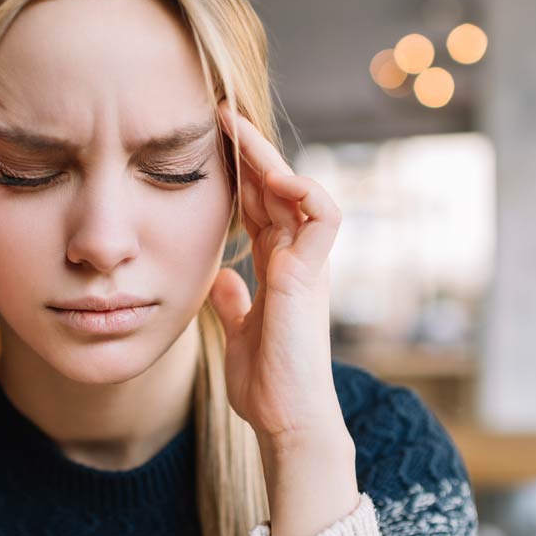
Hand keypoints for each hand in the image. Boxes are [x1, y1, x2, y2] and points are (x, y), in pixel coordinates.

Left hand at [208, 100, 358, 535]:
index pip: (261, 208)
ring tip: (238, 131)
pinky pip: (324, 219)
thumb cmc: (268, 385)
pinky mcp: (311, 277)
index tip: (212, 144)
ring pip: (299, 194)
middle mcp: (297, 261)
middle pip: (277, 191)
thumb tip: (221, 281)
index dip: (241, 175)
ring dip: (271, 160)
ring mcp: (308, 267)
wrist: (288, 420)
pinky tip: (275, 176)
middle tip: (220, 114)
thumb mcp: (240, 334)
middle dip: (251, 152)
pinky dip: (305, 192)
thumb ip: (234, 304)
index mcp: (279, 270)